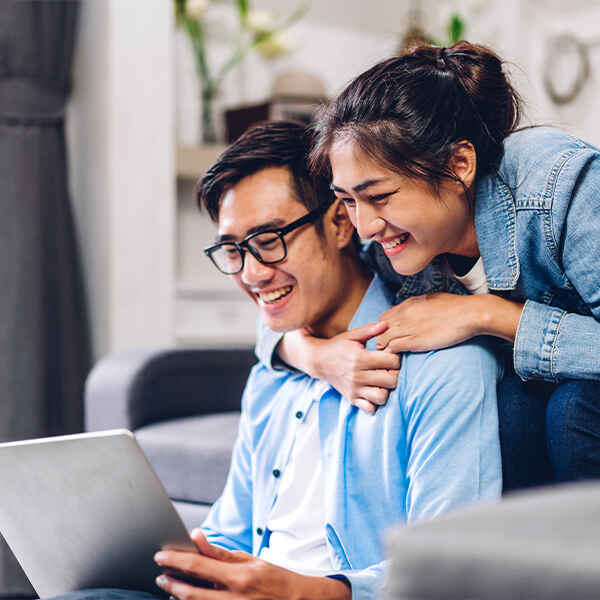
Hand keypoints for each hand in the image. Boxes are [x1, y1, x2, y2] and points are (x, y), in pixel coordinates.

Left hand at [155, 529, 350, 599]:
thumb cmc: (275, 579)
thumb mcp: (250, 560)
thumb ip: (220, 552)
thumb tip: (196, 536)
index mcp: (240, 577)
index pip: (198, 567)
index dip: (176, 561)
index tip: (161, 556)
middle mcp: (235, 598)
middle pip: (191, 594)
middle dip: (172, 583)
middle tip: (160, 576)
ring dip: (179, 597)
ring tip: (170, 588)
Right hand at [306, 322, 400, 413]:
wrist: (317, 360)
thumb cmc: (337, 346)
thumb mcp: (352, 335)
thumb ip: (369, 330)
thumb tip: (386, 324)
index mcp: (360, 357)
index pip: (392, 362)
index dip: (395, 358)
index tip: (390, 356)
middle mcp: (357, 375)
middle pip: (391, 380)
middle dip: (393, 374)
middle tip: (388, 369)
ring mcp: (354, 388)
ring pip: (382, 396)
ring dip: (386, 389)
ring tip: (381, 381)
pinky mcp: (351, 398)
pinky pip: (370, 408)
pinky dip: (374, 402)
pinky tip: (373, 391)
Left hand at [376, 293, 491, 352]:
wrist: (469, 314)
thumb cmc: (455, 307)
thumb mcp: (430, 300)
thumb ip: (417, 306)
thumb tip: (411, 310)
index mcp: (407, 304)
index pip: (383, 318)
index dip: (384, 329)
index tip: (389, 337)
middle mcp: (404, 315)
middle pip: (379, 330)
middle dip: (381, 339)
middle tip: (388, 349)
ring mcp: (408, 328)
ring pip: (382, 340)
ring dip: (385, 349)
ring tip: (392, 357)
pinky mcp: (415, 341)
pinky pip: (393, 348)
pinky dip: (393, 354)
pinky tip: (400, 358)